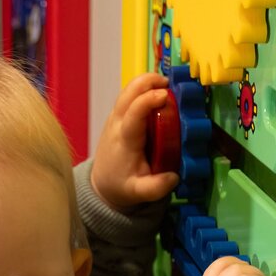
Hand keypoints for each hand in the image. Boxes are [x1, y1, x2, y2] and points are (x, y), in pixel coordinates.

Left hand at [91, 72, 180, 211]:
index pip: (133, 113)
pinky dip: (143, 87)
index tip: (165, 96)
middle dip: (147, 82)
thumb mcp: (139, 192)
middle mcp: (117, 124)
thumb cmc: (122, 185)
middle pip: (127, 93)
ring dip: (146, 82)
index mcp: (125, 140)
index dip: (148, 100)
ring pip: (127, 90)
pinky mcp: (118, 115)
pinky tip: (157, 90)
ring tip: (166, 84)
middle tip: (169, 83)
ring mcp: (115, 117)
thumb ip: (156, 187)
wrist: (102, 184)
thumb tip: (173, 177)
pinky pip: (129, 94)